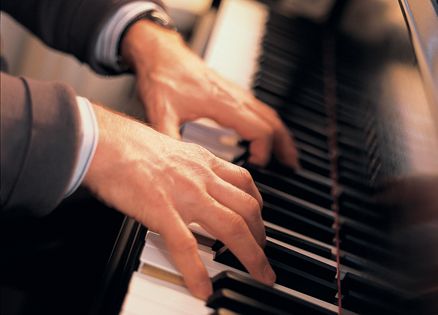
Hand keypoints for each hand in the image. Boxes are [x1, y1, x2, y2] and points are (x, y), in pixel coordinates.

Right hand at [83, 104, 275, 299]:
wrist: (105, 140)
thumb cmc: (131, 144)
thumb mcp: (174, 149)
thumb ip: (189, 167)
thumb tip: (193, 182)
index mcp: (203, 161)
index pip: (245, 183)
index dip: (258, 205)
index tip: (259, 220)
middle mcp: (201, 177)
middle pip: (248, 208)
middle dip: (262, 235)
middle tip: (264, 253)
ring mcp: (185, 195)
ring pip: (231, 227)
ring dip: (251, 255)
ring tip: (258, 273)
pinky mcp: (161, 211)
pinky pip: (186, 246)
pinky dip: (197, 271)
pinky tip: (203, 288)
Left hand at [121, 20, 298, 167]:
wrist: (162, 54)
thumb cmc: (164, 78)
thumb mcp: (161, 113)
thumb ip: (169, 139)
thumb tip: (174, 165)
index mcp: (224, 105)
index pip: (260, 130)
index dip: (264, 152)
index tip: (256, 167)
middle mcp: (236, 98)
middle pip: (273, 124)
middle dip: (283, 147)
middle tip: (290, 168)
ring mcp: (237, 94)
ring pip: (270, 115)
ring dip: (282, 136)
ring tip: (288, 156)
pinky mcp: (233, 93)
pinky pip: (261, 110)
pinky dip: (272, 125)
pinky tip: (268, 135)